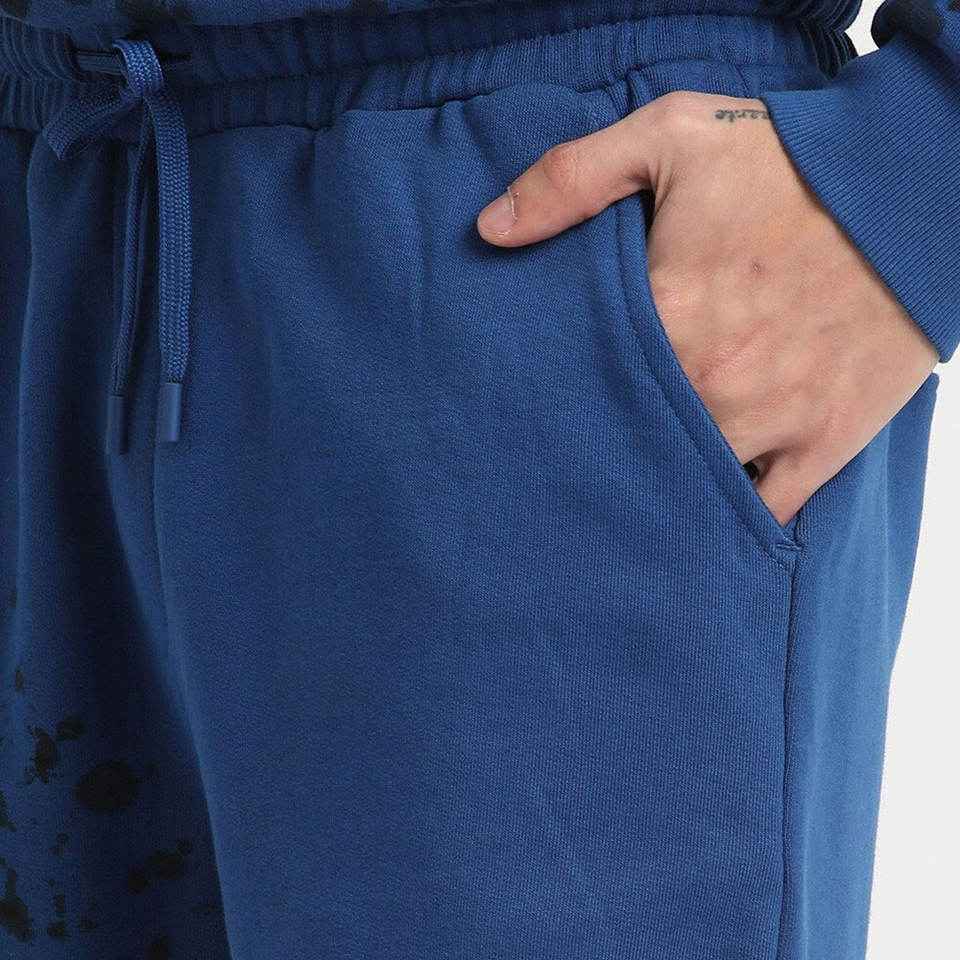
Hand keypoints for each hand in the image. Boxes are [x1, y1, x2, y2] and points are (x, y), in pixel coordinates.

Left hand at [475, 91, 938, 525]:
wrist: (914, 187)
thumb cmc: (790, 161)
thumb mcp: (672, 135)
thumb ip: (571, 179)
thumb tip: (489, 231)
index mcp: (665, 318)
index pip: (578, 387)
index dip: (552, 403)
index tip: (533, 411)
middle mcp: (711, 383)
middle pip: (628, 445)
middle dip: (597, 454)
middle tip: (570, 461)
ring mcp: (772, 420)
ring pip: (689, 486)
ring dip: (657, 489)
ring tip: (626, 492)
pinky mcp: (825, 440)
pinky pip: (766, 510)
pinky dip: (731, 519)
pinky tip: (699, 516)